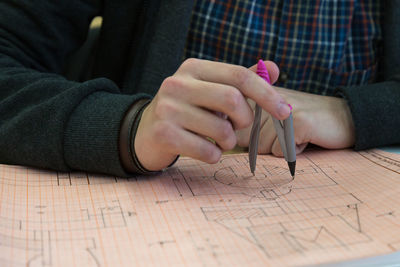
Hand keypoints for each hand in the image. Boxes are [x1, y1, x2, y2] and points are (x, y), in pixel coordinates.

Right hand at [134, 58, 289, 170]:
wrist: (145, 133)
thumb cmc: (186, 111)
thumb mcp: (209, 91)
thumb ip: (240, 81)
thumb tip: (273, 68)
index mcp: (193, 69)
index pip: (239, 75)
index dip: (267, 94)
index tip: (285, 112)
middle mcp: (177, 84)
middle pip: (232, 100)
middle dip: (245, 120)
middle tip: (239, 129)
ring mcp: (168, 109)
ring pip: (221, 130)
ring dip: (228, 142)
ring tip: (218, 140)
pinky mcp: (164, 134)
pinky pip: (207, 151)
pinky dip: (214, 156)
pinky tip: (204, 150)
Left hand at [236, 87, 355, 155]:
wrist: (345, 117)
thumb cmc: (303, 123)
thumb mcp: (273, 118)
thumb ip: (248, 125)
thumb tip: (224, 143)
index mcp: (257, 95)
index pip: (234, 127)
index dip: (246, 138)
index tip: (266, 132)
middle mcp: (266, 97)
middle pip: (248, 141)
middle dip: (266, 145)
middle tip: (286, 133)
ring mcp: (281, 108)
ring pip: (263, 148)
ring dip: (281, 149)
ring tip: (297, 134)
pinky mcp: (296, 122)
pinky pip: (280, 152)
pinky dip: (294, 152)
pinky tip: (306, 139)